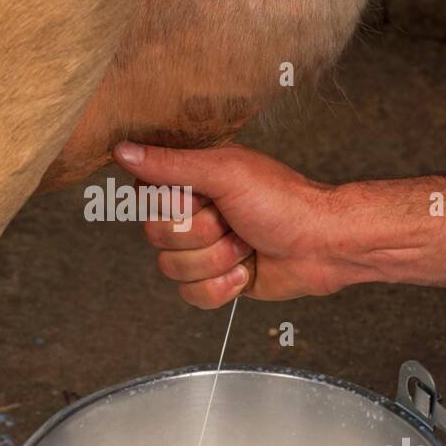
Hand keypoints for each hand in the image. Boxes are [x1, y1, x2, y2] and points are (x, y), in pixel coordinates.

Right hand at [113, 140, 357, 308]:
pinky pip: (190, 295)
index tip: (203, 197)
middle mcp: (193, 213)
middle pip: (156, 236)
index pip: (145, 196)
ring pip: (171, 269)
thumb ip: (170, 165)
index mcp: (191, 180)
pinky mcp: (215, 279)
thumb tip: (123, 150)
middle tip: (234, 221)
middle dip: (202, 235)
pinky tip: (246, 270)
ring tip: (246, 244)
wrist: (322, 246)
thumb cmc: (283, 202)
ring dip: (216, 260)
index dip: (173, 205)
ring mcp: (203, 248)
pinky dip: (222, 287)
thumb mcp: (224, 173)